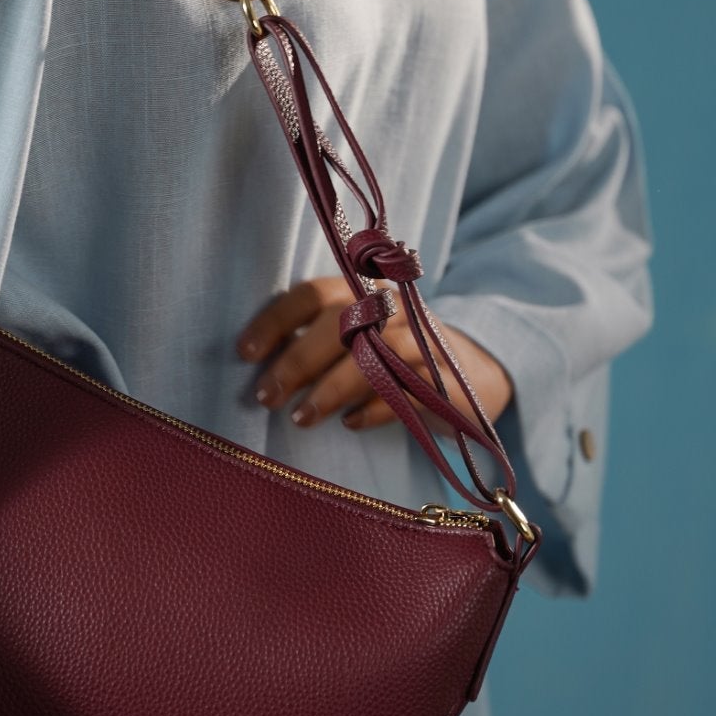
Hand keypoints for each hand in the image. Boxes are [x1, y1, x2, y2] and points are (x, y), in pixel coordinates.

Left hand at [235, 274, 512, 431]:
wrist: (471, 375)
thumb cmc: (391, 356)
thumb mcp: (355, 337)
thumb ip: (312, 339)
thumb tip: (256, 363)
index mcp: (361, 291)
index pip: (311, 294)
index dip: (275, 320)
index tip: (245, 353)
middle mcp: (393, 309)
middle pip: (340, 324)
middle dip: (297, 361)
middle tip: (266, 396)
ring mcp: (423, 343)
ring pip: (373, 359)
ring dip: (330, 390)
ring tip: (300, 418)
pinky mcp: (445, 381)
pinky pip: (406, 394)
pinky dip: (373, 410)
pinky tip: (350, 423)